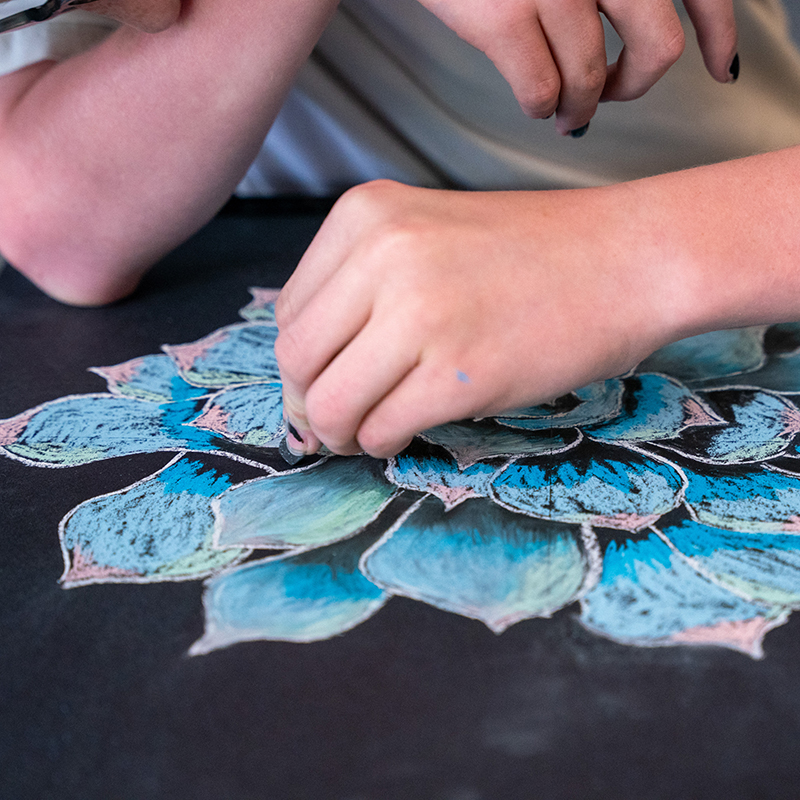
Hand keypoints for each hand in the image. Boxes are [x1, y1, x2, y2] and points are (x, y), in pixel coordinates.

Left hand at [275, 179, 673, 457]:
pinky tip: (407, 431)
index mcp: (365, 215)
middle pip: (297, 360)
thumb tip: (308, 381)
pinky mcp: (458, 372)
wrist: (625, 260)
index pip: (290, 313)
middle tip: (339, 423)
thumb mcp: (426, 239)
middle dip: (311, 406)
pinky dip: (384, 442)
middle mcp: (382, 255)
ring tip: (369, 432)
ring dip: (341, 433)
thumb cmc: (529, 254)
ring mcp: (420, 313)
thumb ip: (360, 292)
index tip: (326, 385)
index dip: (302, 364)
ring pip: (330, 405)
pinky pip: (382, 429)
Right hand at [415, 0, 737, 134]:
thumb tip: (630, 36)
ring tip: (565, 114)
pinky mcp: (503, 18)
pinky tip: (534, 105)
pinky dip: (540, 109)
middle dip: (633, 86)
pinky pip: (540, 91)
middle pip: (657, 46)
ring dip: (580, 109)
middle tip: (611, 94)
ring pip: (591, 79)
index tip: (720, 66)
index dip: (718, 32)